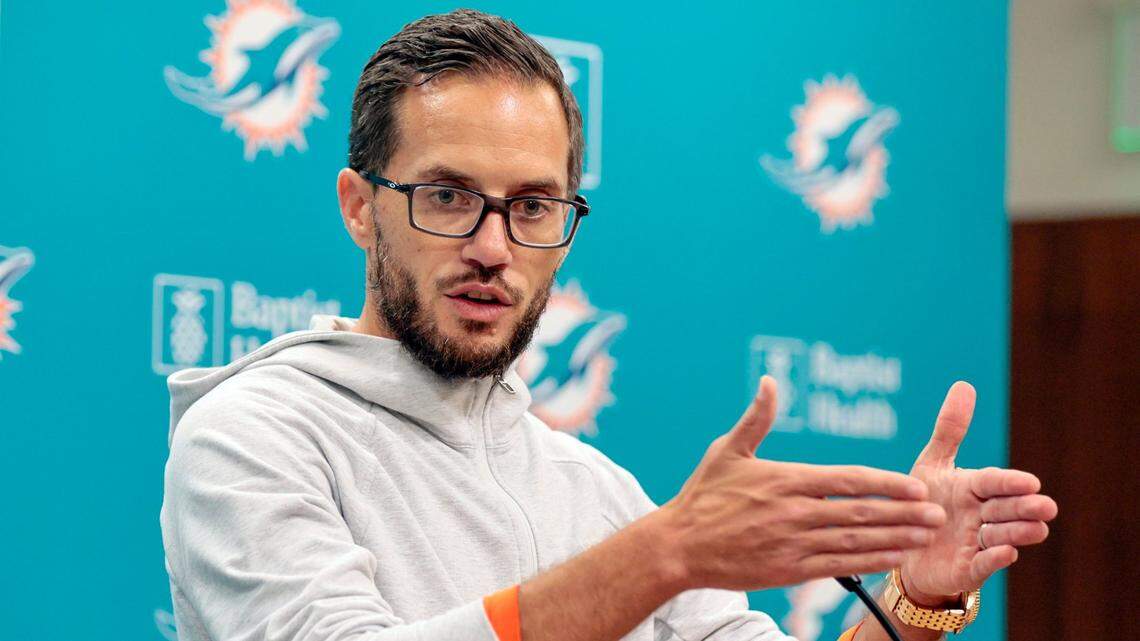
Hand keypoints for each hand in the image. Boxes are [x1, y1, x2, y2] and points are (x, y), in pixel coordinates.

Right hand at [659, 376, 947, 592]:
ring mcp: (793, 543)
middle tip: (938, 512)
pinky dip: (869, 562)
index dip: (885, 483)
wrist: (678, 546)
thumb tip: (770, 381)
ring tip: (926, 534)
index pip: (846, 480)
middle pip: (860, 512)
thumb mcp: (726, 450)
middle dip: (904, 512)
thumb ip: (756, 417)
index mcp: (784, 479)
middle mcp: (794, 512)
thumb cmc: (702, 495)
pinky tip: (893, 557)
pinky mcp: (788, 571)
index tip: (915, 485)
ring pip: (855, 541)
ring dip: (895, 537)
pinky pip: (838, 566)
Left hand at [900, 382, 1057, 605]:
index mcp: (973, 488)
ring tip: (1036, 528)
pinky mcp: (967, 568)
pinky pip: (983, 564)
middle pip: (1004, 509)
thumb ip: (950, 429)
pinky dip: (994, 559)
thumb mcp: (933, 464)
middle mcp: (980, 515)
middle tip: (1045, 505)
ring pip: (1002, 536)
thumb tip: (964, 384)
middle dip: (1023, 508)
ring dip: (1018, 532)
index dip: (1009, 483)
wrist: (907, 546)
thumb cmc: (924, 501)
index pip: (993, 482)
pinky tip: (1006, 553)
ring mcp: (977, 542)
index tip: (1030, 481)